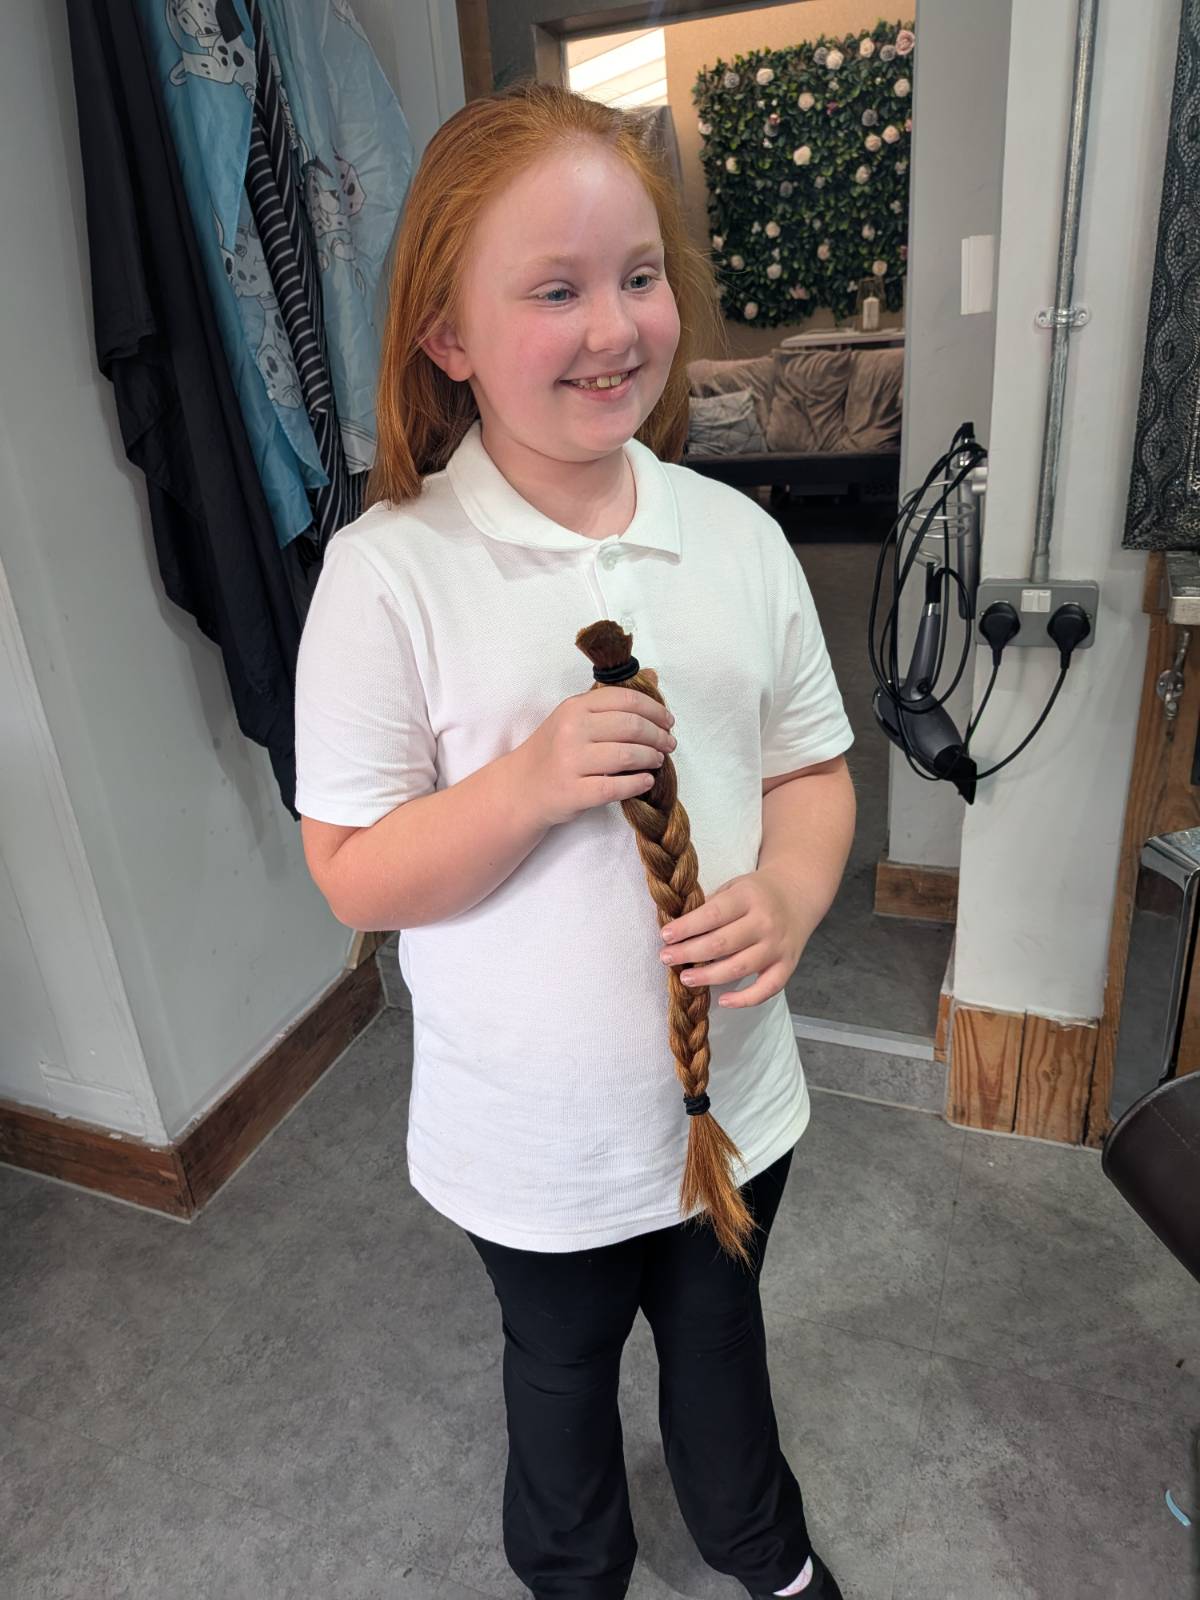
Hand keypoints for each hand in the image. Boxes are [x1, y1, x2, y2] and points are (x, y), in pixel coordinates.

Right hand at [517, 670, 675, 828]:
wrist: (521, 787)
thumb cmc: (554, 751)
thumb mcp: (575, 718)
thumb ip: (612, 701)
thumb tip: (653, 676)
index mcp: (575, 708)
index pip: (626, 700)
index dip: (655, 710)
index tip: (668, 721)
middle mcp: (572, 731)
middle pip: (631, 727)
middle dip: (658, 735)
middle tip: (669, 744)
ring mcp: (571, 762)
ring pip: (627, 756)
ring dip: (651, 758)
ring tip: (658, 760)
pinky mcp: (574, 792)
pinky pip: (616, 787)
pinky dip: (638, 783)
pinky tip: (646, 781)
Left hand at [658, 869, 812, 1009]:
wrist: (798, 894)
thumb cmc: (757, 892)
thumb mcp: (734, 886)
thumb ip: (711, 905)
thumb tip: (679, 930)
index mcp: (748, 897)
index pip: (712, 915)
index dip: (686, 928)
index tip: (665, 936)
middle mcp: (765, 922)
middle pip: (722, 943)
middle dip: (689, 953)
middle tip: (666, 958)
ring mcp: (777, 946)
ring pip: (740, 967)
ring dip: (709, 976)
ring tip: (686, 978)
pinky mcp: (788, 965)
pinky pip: (767, 989)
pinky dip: (745, 999)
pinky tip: (723, 1001)